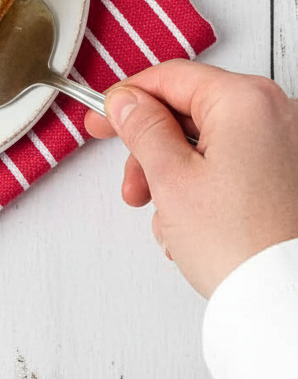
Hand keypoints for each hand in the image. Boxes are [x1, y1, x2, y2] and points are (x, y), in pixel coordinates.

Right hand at [84, 60, 297, 297]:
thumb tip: (128, 103)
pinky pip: (237, 165)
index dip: (125, 99)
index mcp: (247, 100)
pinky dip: (208, 188)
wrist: (286, 300)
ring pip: (211, 143)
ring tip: (167, 223)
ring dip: (176, 178)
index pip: (170, 78)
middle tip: (132, 186)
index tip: (100, 120)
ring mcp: (290, 145)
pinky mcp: (292, 176)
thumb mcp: (170, 178)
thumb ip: (142, 129)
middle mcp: (278, 113)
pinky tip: (194, 228)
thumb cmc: (241, 244)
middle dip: (152, 152)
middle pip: (191, 111)